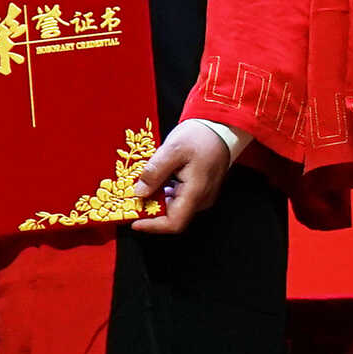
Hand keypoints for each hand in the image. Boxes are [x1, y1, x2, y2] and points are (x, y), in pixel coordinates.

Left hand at [132, 117, 242, 234]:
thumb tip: (139, 193)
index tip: (134, 221)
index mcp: (196, 192)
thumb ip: (155, 171)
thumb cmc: (200, 136)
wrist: (221, 127)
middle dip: (151, 212)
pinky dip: (164, 195)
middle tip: (131, 202)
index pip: (174, 223)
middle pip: (173, 217)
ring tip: (140, 189)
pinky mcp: (200, 189)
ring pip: (175, 208)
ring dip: (156, 202)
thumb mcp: (173, 149)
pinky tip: (155, 182)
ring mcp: (202, 195)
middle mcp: (201, 199)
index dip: (152, 226)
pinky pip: (180, 199)